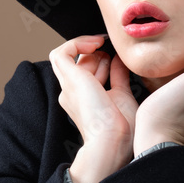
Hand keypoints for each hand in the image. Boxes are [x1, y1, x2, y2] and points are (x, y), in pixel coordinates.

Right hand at [48, 35, 136, 151]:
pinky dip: (77, 43)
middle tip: (113, 56)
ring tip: (104, 49)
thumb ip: (118, 76)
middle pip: (77, 64)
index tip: (116, 58)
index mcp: (82, 101)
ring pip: (68, 58)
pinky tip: (95, 43)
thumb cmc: (121, 128)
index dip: (100, 61)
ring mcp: (67, 87)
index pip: (84, 73)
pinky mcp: (69, 79)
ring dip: (88, 49)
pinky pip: (61, 53)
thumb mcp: (122, 95)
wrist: (112, 140)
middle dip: (96, 55)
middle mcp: (70, 94)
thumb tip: (118, 59)